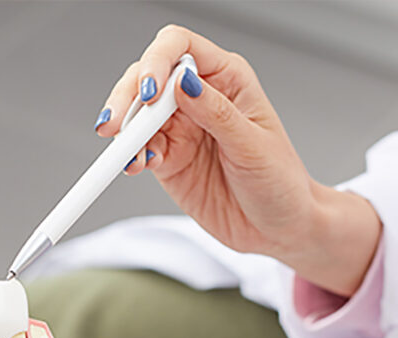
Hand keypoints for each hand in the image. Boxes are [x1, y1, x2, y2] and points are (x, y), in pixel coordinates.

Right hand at [98, 24, 381, 294]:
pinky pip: (140, 150)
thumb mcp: (253, 146)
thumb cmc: (280, 182)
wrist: (278, 229)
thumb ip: (217, 113)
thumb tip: (184, 81)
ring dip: (125, 132)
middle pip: (148, 78)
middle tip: (118, 125)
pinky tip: (134, 165)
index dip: (157, 61)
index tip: (149, 91)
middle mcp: (199, 98)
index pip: (180, 48)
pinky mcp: (169, 161)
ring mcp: (181, 130)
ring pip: (138, 115)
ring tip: (126, 154)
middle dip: (128, 98)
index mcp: (226, 79)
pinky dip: (131, 156)